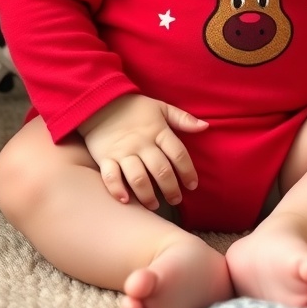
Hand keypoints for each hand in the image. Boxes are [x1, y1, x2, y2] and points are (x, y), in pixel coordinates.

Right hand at [77, 94, 208, 208]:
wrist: (100, 102)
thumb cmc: (134, 108)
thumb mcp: (161, 107)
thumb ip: (183, 118)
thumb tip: (205, 127)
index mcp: (158, 131)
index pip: (178, 154)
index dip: (188, 171)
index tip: (193, 185)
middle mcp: (141, 143)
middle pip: (161, 170)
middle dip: (171, 189)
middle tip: (176, 200)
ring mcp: (122, 152)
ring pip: (138, 177)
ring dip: (148, 195)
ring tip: (155, 205)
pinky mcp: (105, 157)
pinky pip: (111, 176)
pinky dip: (117, 190)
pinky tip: (126, 200)